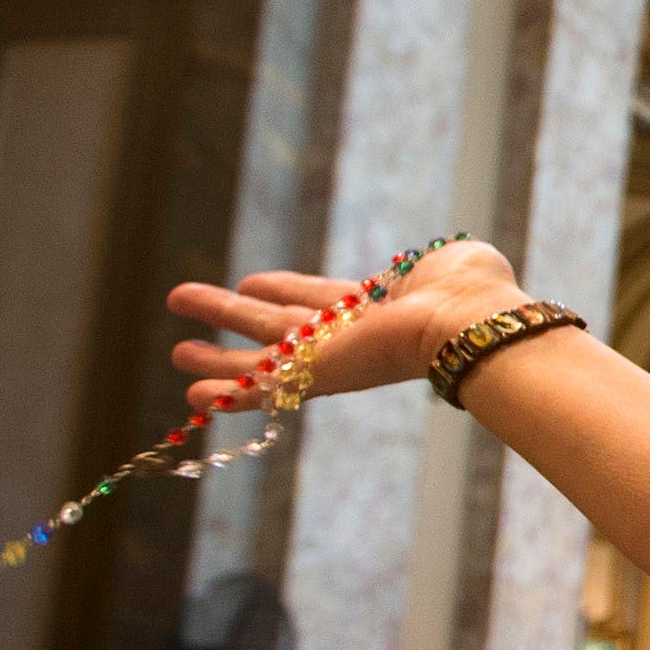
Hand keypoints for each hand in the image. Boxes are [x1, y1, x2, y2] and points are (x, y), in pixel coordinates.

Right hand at [166, 238, 531, 418]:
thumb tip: (455, 256)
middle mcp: (347, 336)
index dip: (283, 288)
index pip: (317, 298)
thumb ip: (438, 262)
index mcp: (375, 306)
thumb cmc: (473, 290)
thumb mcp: (450, 263)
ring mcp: (328, 356)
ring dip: (215, 356)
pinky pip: (261, 385)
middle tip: (187, 302)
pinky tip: (189, 393)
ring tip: (176, 353)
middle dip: (232, 314)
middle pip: (277, 325)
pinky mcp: (314, 374)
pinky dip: (225, 390)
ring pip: (258, 355)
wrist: (467, 321)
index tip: (249, 283)